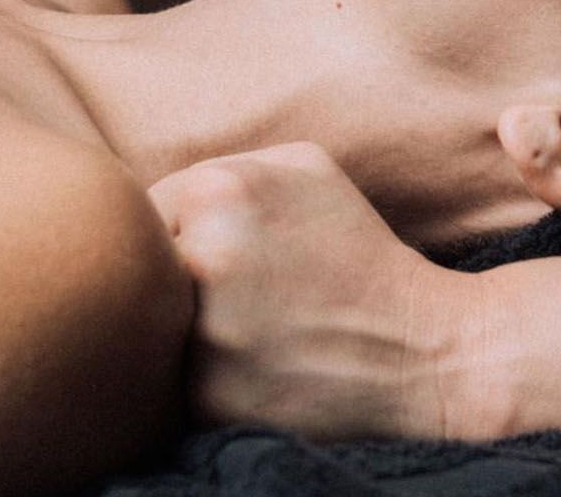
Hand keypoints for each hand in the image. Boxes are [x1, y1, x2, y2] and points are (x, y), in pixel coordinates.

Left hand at [147, 142, 497, 440]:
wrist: (420, 346)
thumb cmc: (356, 250)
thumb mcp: (304, 168)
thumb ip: (222, 166)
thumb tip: (143, 190)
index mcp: (219, 188)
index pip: (144, 210)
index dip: (175, 237)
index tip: (222, 257)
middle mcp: (204, 254)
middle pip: (140, 267)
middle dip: (175, 282)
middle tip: (232, 296)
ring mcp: (204, 329)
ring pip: (149, 326)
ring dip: (180, 331)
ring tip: (246, 329)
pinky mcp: (208, 393)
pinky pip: (168, 380)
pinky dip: (198, 376)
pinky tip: (253, 367)